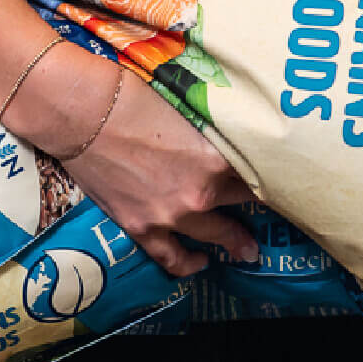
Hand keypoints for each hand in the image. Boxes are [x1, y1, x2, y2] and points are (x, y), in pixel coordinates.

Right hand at [38, 54, 257, 277]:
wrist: (80, 113)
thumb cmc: (132, 98)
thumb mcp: (187, 113)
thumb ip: (211, 137)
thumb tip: (229, 143)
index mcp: (216, 161)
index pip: (258, 177)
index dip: (271, 179)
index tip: (281, 181)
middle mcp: (200, 195)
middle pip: (241, 208)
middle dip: (258, 213)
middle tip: (272, 218)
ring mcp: (170, 216)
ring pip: (214, 237)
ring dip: (233, 244)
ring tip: (247, 252)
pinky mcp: (140, 227)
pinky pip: (170, 257)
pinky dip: (188, 264)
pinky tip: (201, 263)